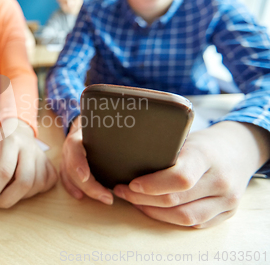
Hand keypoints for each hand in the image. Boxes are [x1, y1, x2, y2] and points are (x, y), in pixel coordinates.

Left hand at [0, 118, 57, 207]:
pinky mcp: (49, 163)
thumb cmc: (0, 140)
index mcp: (12, 141)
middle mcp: (30, 148)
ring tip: (5, 196)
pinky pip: (47, 184)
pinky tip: (21, 190)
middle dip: (7, 199)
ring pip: (37, 185)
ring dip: (19, 197)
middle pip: (24, 182)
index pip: (5, 171)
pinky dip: (34, 192)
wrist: (18, 129)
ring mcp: (42, 156)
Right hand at [59, 116, 113, 204]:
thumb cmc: (97, 124)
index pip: (74, 149)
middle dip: (89, 186)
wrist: (84, 123)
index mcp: (77, 136)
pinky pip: (66, 178)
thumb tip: (133, 134)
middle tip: (108, 197)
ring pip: (69, 176)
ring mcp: (66, 157)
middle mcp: (69, 148)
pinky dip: (72, 188)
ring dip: (84, 190)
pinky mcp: (66, 165)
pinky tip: (81, 196)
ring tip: (104, 198)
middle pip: (72, 169)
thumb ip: (113, 128)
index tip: (86, 177)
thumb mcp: (102, 123)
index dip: (78, 164)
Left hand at [113, 121, 269, 227]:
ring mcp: (227, 200)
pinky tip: (153, 209)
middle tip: (122, 191)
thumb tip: (124, 160)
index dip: (151, 185)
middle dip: (142, 199)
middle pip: (176, 200)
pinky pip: (194, 223)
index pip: (179, 178)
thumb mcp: (186, 139)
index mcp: (207, 156)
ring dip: (153, 212)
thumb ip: (164, 152)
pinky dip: (170, 219)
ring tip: (134, 201)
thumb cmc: (203, 143)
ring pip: (184, 217)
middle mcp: (220, 181)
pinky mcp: (227, 213)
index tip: (130, 183)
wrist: (239, 150)